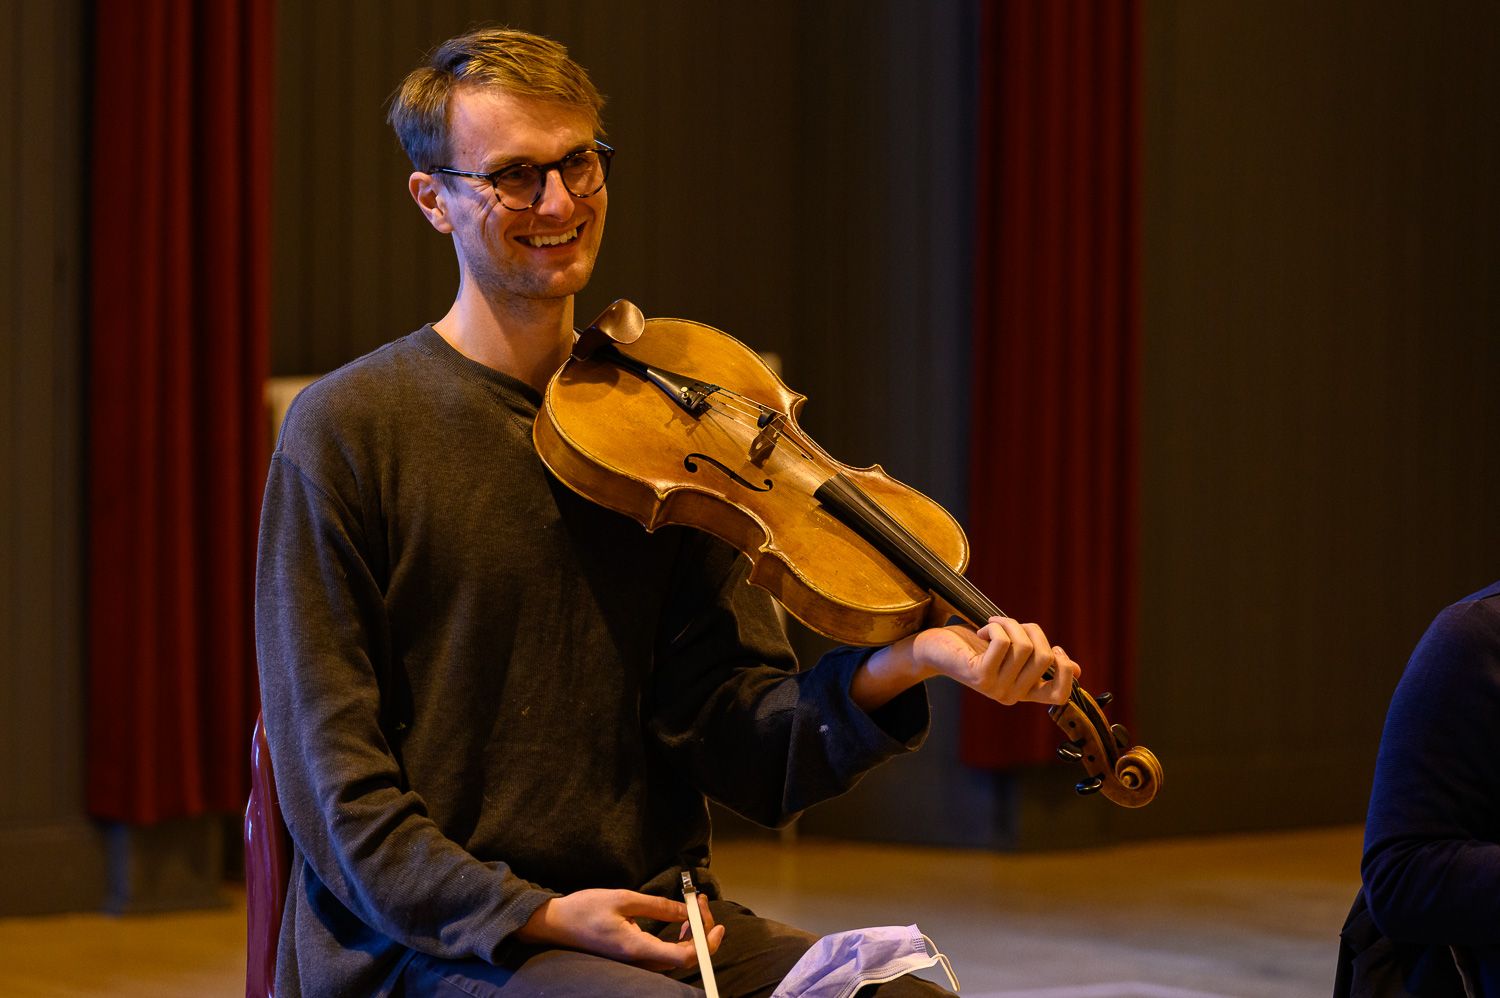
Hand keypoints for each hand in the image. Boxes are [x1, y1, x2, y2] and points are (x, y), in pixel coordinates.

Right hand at [515, 888, 722, 970]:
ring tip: (693, 905)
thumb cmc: (584, 909)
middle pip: (684, 957)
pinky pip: (664, 954)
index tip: (717, 924)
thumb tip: (686, 910)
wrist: (555, 924)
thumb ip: (657, 906)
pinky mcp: (633, 957)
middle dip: (701, 930)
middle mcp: (640, 961)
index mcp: (637, 949)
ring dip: (691, 933)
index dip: (707, 944)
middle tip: (699, 901)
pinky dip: (678, 938)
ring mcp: (636, 962)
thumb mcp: (623, 899)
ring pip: (676, 956)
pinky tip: (679, 920)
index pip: (684, 957)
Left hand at [913, 616, 1078, 705]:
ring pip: (1025, 646)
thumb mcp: (1012, 654)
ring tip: (994, 624)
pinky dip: (996, 626)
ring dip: (1011, 624)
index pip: (1060, 694)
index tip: (1054, 648)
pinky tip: (983, 629)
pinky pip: (1003, 642)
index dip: (1066, 668)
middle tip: (1011, 625)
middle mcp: (1012, 696)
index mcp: (1024, 692)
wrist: (934, 649)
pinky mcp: (980, 676)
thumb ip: (1038, 660)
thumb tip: (1078, 670)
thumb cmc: (974, 647)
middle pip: (1045, 657)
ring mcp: (996, 689)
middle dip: (1032, 630)